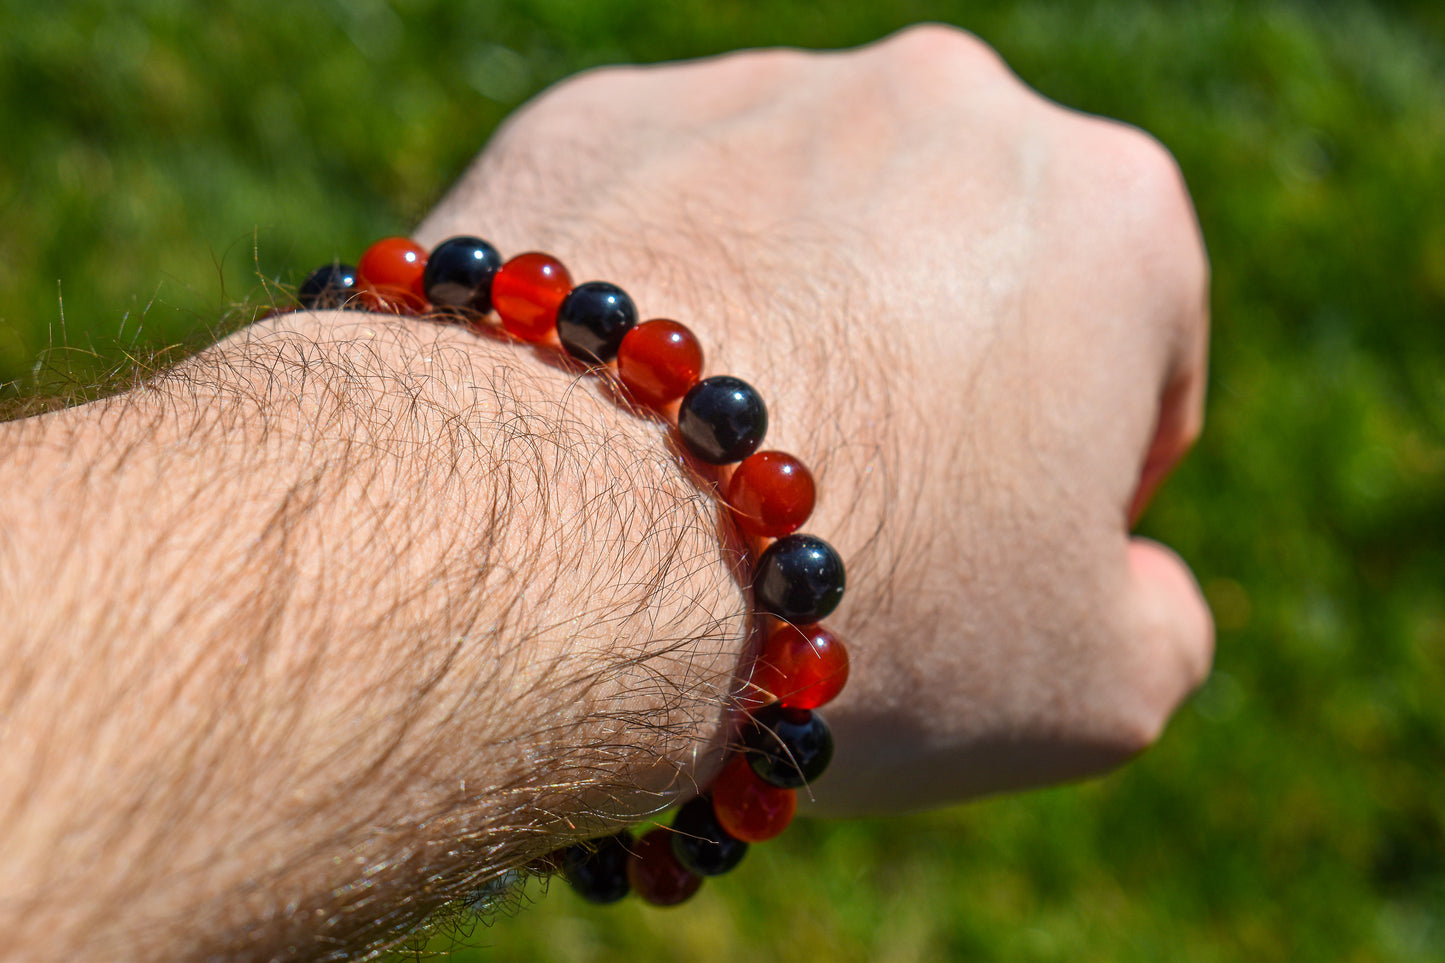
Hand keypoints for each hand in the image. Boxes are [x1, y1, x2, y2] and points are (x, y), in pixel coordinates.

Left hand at [418, 24, 1213, 813]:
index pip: (1131, 358)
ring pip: (803, 238)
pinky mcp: (597, 118)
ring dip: (788, 339)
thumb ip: (1159, 620)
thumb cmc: (865, 615)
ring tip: (711, 488)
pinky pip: (658, 229)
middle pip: (962, 276)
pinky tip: (614, 426)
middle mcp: (939, 105)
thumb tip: (1134, 582)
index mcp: (1107, 212)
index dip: (1076, 482)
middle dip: (932, 392)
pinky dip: (654, 318)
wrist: (559, 550)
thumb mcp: (1094, 688)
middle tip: (852, 525)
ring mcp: (753, 96)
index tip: (991, 562)